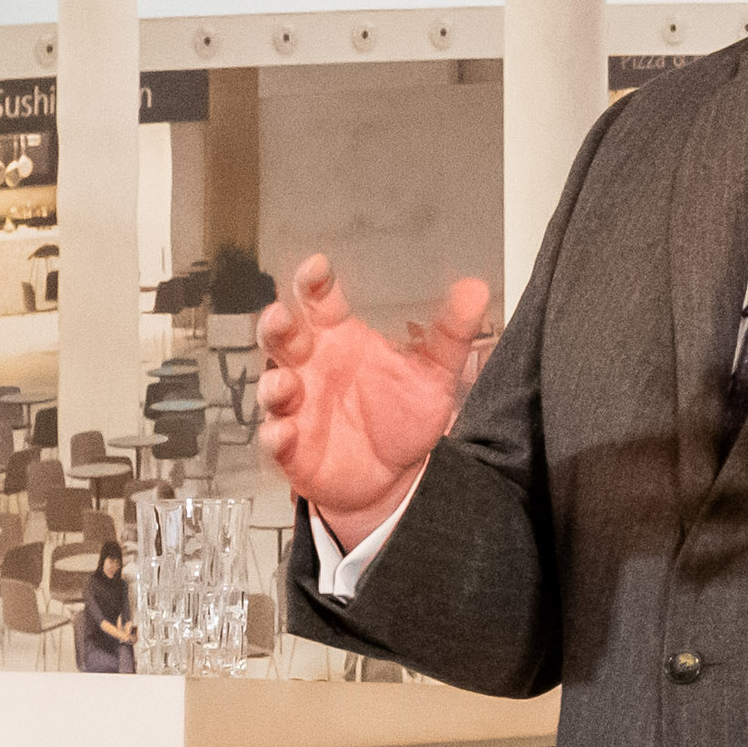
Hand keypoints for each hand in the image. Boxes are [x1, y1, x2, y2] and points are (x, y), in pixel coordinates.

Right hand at [254, 254, 492, 544]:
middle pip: (283, 336)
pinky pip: (275, 439)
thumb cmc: (402, 417)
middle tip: (282, 316)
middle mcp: (311, 366)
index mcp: (339, 338)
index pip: (319, 301)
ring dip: (274, 382)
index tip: (317, 268)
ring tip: (286, 383)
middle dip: (276, 325)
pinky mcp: (291, 447)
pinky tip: (285, 433)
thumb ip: (451, 334)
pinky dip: (275, 435)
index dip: (313, 282)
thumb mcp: (434, 374)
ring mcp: (297, 406)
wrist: (393, 477)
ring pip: (272, 385)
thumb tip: (475, 290)